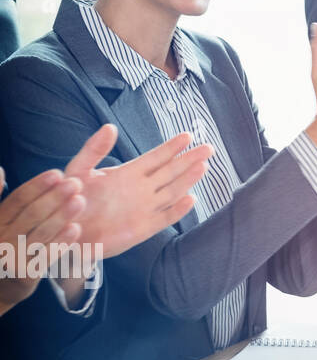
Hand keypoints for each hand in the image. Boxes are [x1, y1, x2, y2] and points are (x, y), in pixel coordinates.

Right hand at [0, 166, 84, 315]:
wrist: (1, 284)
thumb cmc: (3, 242)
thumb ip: (2, 199)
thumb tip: (1, 170)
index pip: (17, 200)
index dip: (38, 186)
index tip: (58, 173)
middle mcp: (0, 238)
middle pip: (31, 214)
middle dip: (55, 197)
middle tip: (76, 184)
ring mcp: (11, 257)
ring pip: (40, 233)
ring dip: (61, 216)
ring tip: (80, 201)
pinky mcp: (24, 275)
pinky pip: (45, 256)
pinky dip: (60, 242)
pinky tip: (75, 229)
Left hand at [65, 125, 212, 257]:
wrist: (65, 232)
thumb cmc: (69, 200)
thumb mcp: (78, 170)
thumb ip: (94, 149)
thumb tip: (110, 127)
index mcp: (129, 173)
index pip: (156, 157)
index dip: (172, 147)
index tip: (188, 135)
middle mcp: (142, 189)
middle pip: (172, 171)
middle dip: (190, 159)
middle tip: (208, 148)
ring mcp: (145, 208)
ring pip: (173, 191)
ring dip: (188, 180)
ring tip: (203, 166)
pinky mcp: (143, 228)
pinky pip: (165, 218)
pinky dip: (178, 210)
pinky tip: (190, 200)